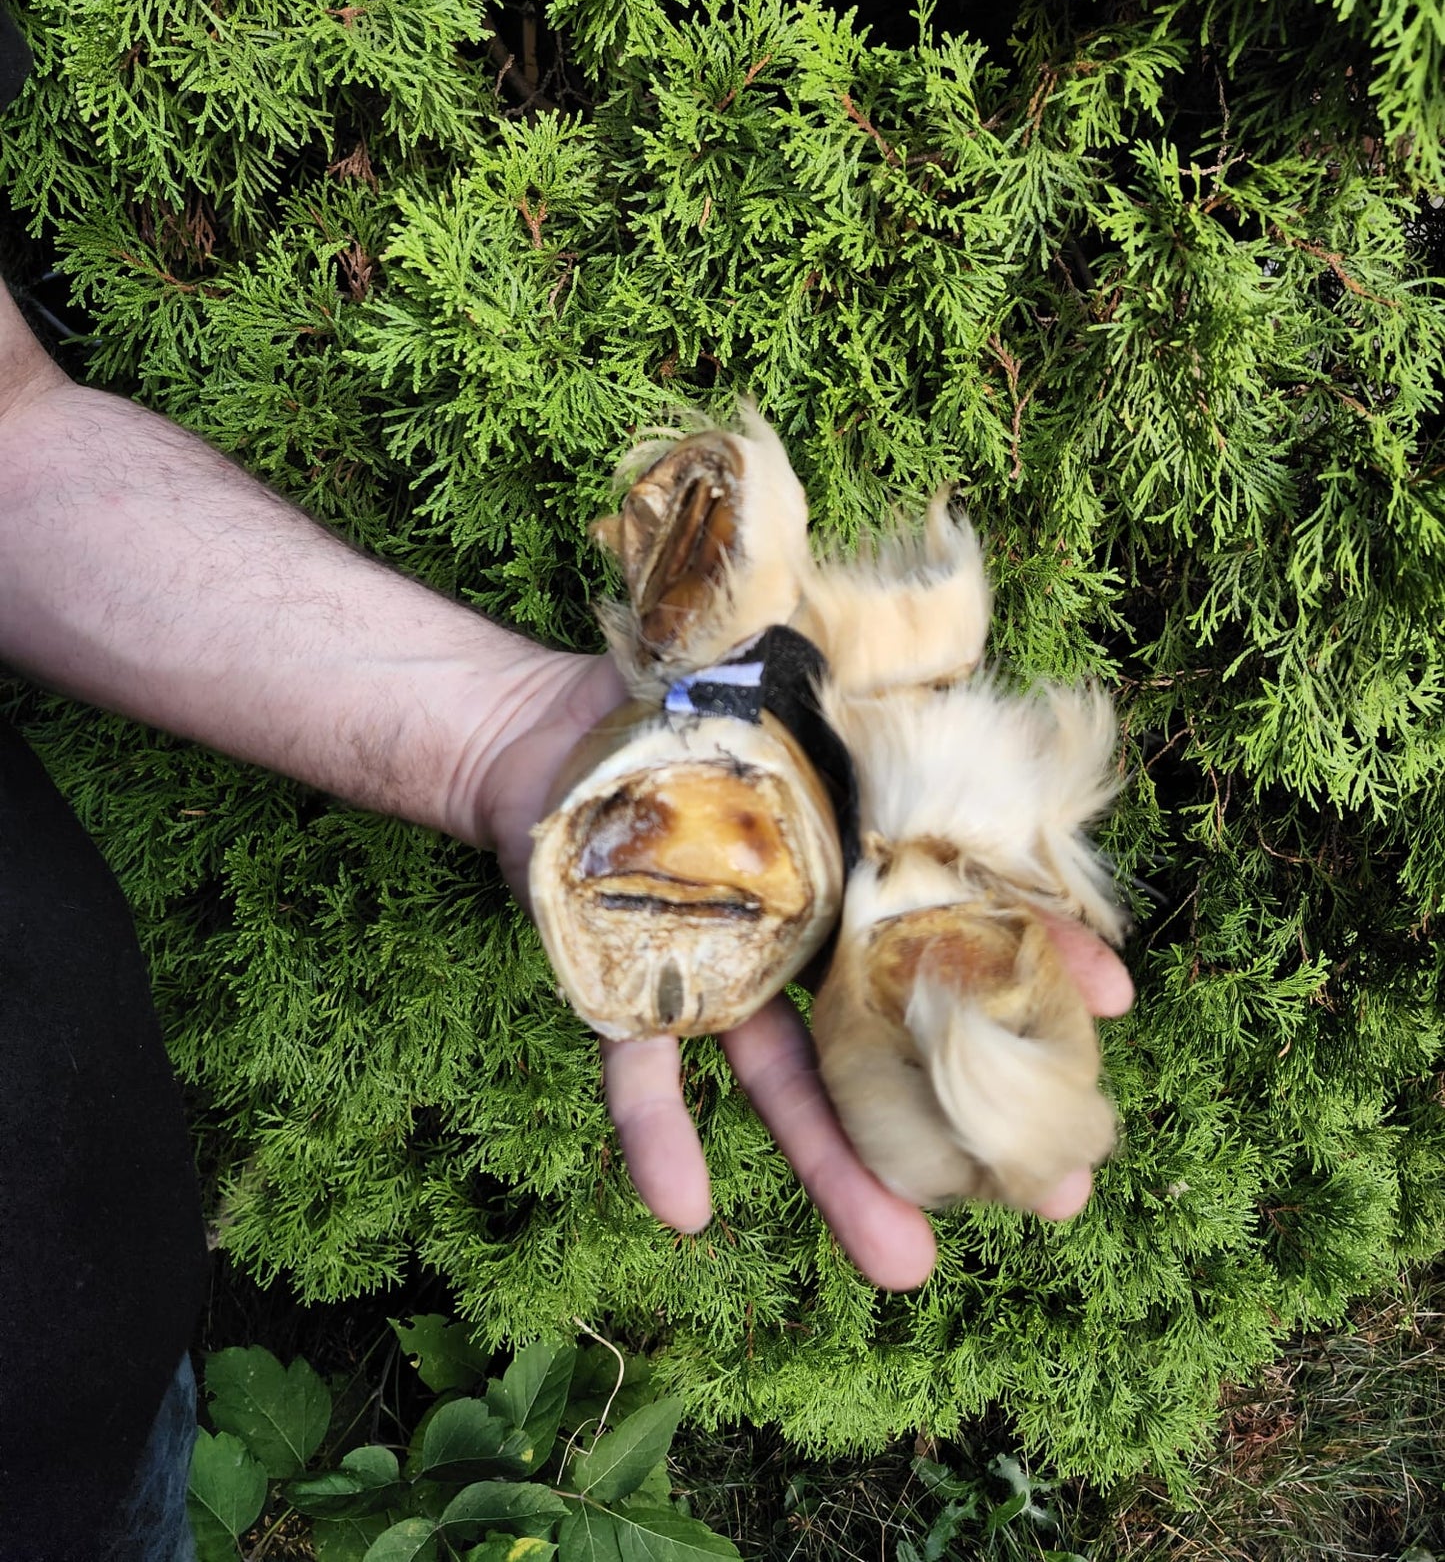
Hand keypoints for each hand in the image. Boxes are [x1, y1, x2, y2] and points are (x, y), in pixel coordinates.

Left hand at [478, 650, 1134, 1291]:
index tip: (1112, 1000)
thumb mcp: (785, 668)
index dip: (1035, 954)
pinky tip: (687, 1209)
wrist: (539, 731)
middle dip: (973, 1118)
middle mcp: (801, 932)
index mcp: (845, 855)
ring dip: (839, 1169)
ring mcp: (724, 976)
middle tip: (1058, 1200)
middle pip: (894, 1033)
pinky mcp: (628, 997)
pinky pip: (643, 1076)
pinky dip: (657, 1138)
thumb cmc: (671, 698)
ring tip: (906, 1262)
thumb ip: (872, 686)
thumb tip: (974, 671)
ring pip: (790, 1081)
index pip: (956, 912)